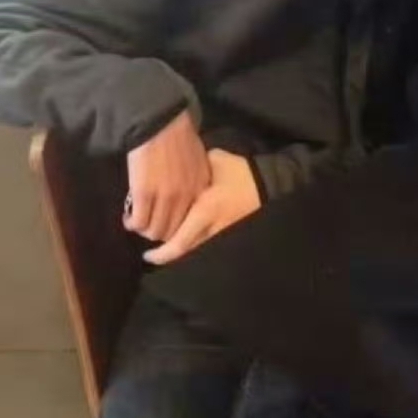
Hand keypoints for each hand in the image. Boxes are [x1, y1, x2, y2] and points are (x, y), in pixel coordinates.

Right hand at [124, 110, 210, 242]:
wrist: (159, 121)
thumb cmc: (177, 135)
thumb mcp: (198, 160)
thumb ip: (196, 180)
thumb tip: (188, 195)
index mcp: (201, 189)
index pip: (193, 222)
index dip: (179, 227)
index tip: (168, 223)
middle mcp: (186, 198)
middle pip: (174, 231)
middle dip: (160, 232)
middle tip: (150, 225)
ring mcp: (165, 197)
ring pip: (155, 230)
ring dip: (144, 230)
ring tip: (137, 222)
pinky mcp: (144, 194)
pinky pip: (139, 221)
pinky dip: (132, 223)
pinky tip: (128, 218)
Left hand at [143, 149, 260, 264]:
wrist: (270, 183)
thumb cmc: (241, 172)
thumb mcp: (214, 162)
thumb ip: (192, 168)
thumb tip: (175, 168)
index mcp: (205, 212)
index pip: (179, 243)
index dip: (161, 254)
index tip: (147, 255)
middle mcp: (212, 229)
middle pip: (185, 253)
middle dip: (168, 256)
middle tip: (153, 254)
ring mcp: (224, 234)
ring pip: (197, 251)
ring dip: (182, 251)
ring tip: (166, 247)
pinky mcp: (231, 234)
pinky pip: (208, 245)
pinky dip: (195, 245)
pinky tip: (188, 240)